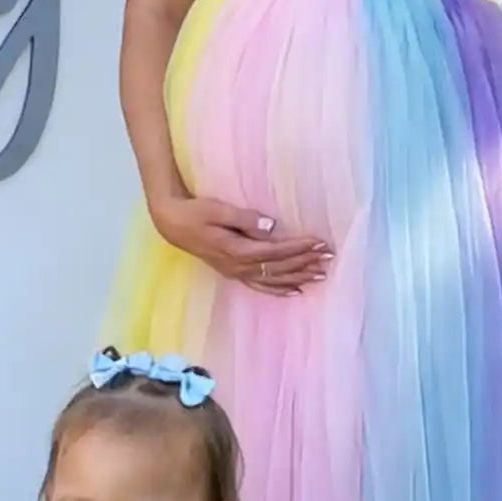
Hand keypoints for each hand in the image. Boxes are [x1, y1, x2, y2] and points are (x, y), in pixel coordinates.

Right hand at [150, 194, 331, 293]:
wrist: (173, 225)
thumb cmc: (195, 213)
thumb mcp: (217, 210)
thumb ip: (244, 219)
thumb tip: (271, 226)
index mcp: (236, 250)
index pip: (275, 252)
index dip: (298, 248)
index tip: (318, 242)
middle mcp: (239, 267)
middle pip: (279, 268)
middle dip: (305, 262)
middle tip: (329, 256)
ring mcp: (236, 273)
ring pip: (273, 280)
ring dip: (298, 277)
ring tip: (321, 275)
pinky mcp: (233, 273)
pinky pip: (260, 286)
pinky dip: (279, 290)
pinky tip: (295, 291)